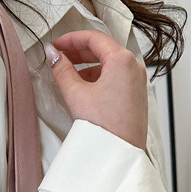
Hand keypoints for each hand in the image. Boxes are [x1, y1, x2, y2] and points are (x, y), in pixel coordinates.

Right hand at [45, 30, 148, 149]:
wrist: (120, 153)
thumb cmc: (105, 128)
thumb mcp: (76, 95)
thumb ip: (62, 70)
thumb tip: (53, 55)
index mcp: (122, 60)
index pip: (94, 38)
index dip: (72, 39)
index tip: (57, 45)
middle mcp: (134, 66)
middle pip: (103, 49)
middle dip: (79, 52)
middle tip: (60, 57)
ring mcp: (137, 81)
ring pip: (109, 64)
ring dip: (88, 66)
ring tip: (69, 76)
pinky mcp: (135, 95)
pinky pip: (116, 77)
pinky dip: (99, 77)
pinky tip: (84, 88)